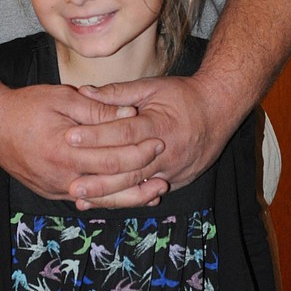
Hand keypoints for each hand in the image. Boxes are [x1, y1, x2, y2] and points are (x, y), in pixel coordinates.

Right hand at [0, 83, 168, 202]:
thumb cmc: (25, 106)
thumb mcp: (62, 99)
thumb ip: (97, 109)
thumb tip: (129, 113)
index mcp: (65, 151)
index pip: (113, 157)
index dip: (138, 151)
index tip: (158, 141)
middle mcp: (61, 176)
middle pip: (111, 183)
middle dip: (140, 176)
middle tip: (164, 170)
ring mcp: (55, 188)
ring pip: (101, 200)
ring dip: (129, 198)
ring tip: (154, 194)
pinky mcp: (51, 192)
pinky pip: (86, 200)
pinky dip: (108, 200)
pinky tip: (125, 196)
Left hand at [67, 75, 232, 204]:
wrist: (219, 110)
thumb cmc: (183, 96)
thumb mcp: (152, 87)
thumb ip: (117, 92)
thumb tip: (84, 91)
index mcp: (160, 124)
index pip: (123, 132)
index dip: (96, 136)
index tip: (70, 138)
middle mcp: (168, 151)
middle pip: (129, 169)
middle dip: (99, 179)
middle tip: (72, 183)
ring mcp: (174, 170)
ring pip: (137, 187)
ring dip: (108, 195)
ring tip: (82, 198)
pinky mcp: (177, 181)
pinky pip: (148, 193)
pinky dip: (126, 199)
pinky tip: (104, 203)